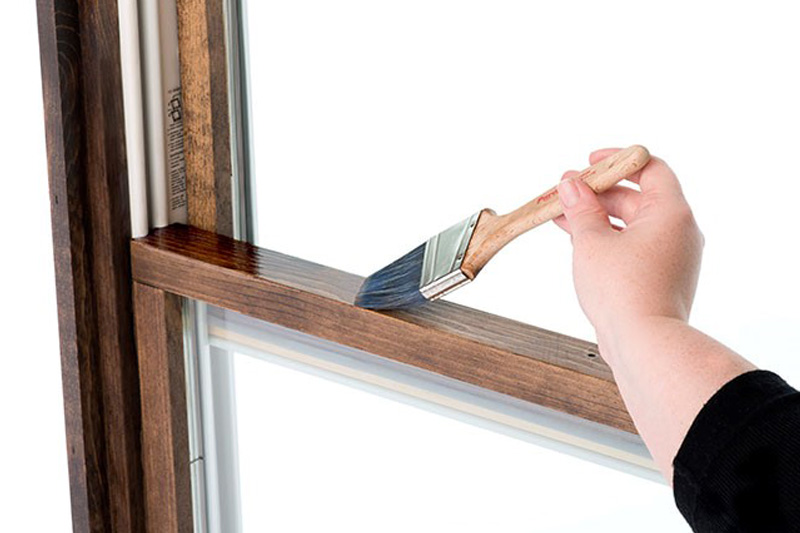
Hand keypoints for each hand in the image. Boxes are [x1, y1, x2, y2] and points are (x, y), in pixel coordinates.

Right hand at [554, 149, 703, 339]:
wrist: (645, 345)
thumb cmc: (624, 292)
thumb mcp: (591, 241)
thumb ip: (580, 209)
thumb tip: (571, 186)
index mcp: (672, 213)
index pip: (650, 169)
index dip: (618, 161)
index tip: (590, 162)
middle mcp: (679, 232)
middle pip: (638, 198)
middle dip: (598, 193)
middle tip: (566, 191)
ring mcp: (673, 258)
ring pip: (632, 226)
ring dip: (598, 219)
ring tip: (563, 217)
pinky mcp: (661, 280)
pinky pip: (634, 249)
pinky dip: (608, 242)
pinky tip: (579, 244)